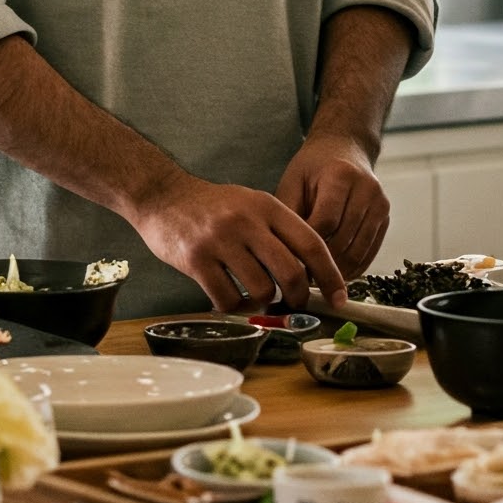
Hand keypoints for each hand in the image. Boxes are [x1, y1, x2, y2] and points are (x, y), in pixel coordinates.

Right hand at [131, 171, 348, 311]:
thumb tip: (312, 272)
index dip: (330, 274)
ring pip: (262, 290)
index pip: (312, 243)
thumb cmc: (213, 206)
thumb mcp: (252, 204)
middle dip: (300, 297)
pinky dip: (236, 307)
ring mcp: (220, 241)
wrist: (162, 195)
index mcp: (267, 206)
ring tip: (257, 298)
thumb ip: (280, 231)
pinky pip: (228, 299)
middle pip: (291, 272)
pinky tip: (233, 298)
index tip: (339, 296)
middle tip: (296, 304)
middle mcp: (246, 222)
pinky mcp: (196, 260)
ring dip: (265, 303)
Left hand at [276, 133, 388, 278]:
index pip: (326, 222)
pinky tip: (333, 273)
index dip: (308, 246)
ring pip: (358, 251)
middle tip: (301, 280)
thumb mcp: (293, 181)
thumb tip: (284, 252)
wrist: (344, 148)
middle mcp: (366, 188)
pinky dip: (352, 267)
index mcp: (340, 175)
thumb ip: (289, 214)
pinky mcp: (385, 217)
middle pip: (343, 240)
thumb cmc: (313, 166)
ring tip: (315, 279)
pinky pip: (369, 252)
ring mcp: (379, 203)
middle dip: (321, 263)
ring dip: (337, 271)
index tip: (291, 263)